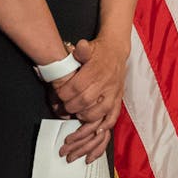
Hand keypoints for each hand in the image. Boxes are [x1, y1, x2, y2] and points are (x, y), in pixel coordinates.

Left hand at [53, 37, 126, 162]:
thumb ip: (82, 50)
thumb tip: (78, 46)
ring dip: (85, 116)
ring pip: (99, 110)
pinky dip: (105, 124)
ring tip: (77, 115)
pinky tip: (97, 130)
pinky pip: (114, 114)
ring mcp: (114, 91)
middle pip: (85, 100)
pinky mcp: (118, 98)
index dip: (64, 93)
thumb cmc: (98, 51)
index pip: (77, 86)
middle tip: (64, 108)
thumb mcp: (89, 47)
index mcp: (96, 70)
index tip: (58, 95)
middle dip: (71, 107)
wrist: (117, 50)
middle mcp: (106, 82)